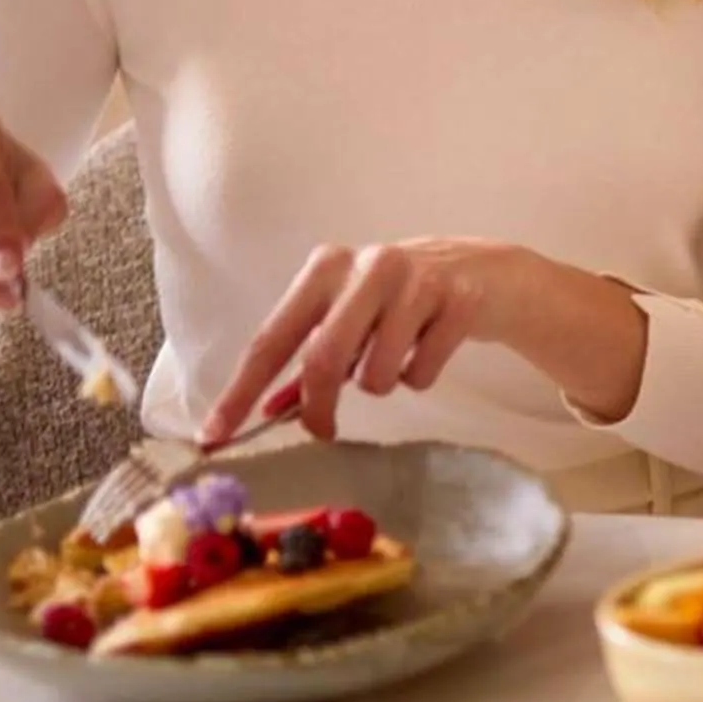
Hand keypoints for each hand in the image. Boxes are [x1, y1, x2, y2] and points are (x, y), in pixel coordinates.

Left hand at [202, 238, 510, 445]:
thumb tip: (268, 410)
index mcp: (327, 268)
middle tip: (323, 430)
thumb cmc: (402, 300)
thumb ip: (311, 359)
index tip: (215, 435)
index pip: (272, 339)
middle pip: (323, 357)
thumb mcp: (351, 318)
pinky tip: (431, 348)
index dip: (241, 392)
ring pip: (376, 372)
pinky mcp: (459, 300)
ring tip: (397, 360)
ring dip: (383, 383)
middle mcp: (368, 266)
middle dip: (319, 406)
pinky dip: (421, 377)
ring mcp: (417, 281)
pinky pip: (421, 373)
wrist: (487, 273)